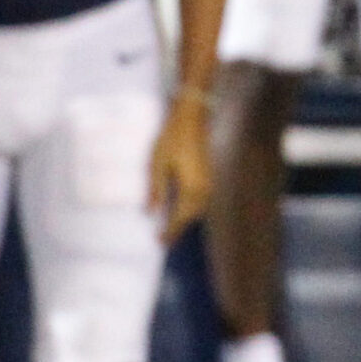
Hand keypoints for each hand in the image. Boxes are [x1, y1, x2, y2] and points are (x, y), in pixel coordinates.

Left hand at [150, 89, 212, 243]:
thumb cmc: (172, 138)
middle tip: (163, 239)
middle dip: (177, 229)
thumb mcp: (157, 164)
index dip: (168, 232)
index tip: (158, 242)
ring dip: (185, 219)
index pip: (179, 219)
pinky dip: (190, 208)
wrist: (192, 118)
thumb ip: (155, 191)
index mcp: (190, 190)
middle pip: (190, 218)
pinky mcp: (210, 177)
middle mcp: (204, 190)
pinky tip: (180, 207)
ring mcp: (209, 183)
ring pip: (197, 210)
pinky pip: (201, 200)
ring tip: (170, 226)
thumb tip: (150, 213)